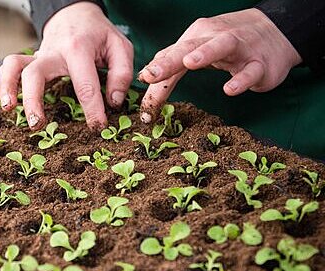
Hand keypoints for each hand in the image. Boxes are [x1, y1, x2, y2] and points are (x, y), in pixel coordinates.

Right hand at [0, 2, 132, 130]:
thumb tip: (113, 102)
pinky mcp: (30, 60)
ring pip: (14, 66)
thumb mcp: (120, 46)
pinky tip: (6, 102)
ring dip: (7, 87)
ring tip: (8, 109)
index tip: (97, 127)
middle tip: (37, 124)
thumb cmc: (98, 34)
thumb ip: (121, 74)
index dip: (92, 110)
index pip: (84, 84)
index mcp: (78, 49)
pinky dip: (2, 84)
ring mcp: (38, 56)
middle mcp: (53, 52)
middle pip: (35, 73)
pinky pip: (8, 68)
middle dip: (33, 100)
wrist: (76, 14)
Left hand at [138, 8, 301, 122]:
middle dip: (169, 60)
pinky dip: (241, 80)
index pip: (171, 56)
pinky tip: (229, 89)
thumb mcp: (198, 49)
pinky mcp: (261, 64)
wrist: (277, 31)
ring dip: (205, 53)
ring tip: (189, 62)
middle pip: (189, 47)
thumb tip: (144, 76)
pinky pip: (251, 71)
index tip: (141, 91)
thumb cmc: (229, 43)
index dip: (155, 73)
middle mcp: (215, 38)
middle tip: (151, 75)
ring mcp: (240, 48)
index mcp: (197, 37)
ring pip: (222, 46)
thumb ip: (172, 63)